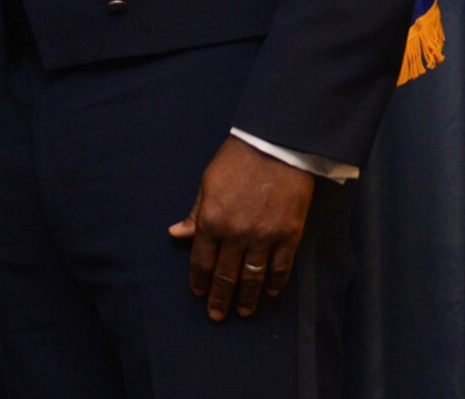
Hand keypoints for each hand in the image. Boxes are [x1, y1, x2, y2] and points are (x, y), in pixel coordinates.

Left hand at [168, 136, 315, 320]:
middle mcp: (235, 234)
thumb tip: (176, 234)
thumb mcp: (207, 184)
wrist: (276, 148)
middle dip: (220, 298)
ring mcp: (263, 238)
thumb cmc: (236, 161)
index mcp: (211, 220)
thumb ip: (195, 214)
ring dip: (247, 298)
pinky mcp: (288, 236)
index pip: (202, 261)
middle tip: (217, 315)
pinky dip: (275, 284)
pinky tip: (271, 293)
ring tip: (243, 312)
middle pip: (225, 275)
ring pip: (253, 278)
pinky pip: (280, 268)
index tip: (198, 294)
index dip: (200, 281)